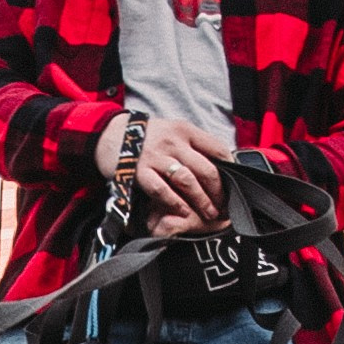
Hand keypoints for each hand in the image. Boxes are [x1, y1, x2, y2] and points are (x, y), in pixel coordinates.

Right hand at [131, 115, 229, 236]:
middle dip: (218, 191)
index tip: (233, 183)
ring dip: (201, 200)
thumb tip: (217, 165)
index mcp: (185, 131)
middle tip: (223, 205)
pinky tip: (183, 212)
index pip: (217, 148)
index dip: (229, 168)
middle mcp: (173, 142)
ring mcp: (157, 157)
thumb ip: (192, 145)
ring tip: (208, 213)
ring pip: (187, 181)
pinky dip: (175, 203)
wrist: (110, 135)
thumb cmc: (146, 137)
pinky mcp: (140, 172)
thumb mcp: (173, 132)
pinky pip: (162, 190)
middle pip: (205, 168)